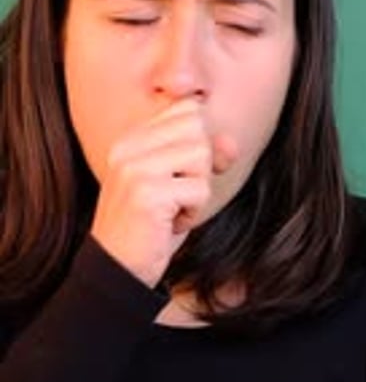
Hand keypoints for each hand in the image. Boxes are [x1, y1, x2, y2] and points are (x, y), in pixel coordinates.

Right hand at [90, 98, 237, 286]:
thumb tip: (231, 143)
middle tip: (176, 196)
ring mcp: (135, 169)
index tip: (180, 175)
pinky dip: (193, 212)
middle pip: (196, 127)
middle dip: (199, 167)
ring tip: (172, 209)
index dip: (198, 141)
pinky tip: (170, 225)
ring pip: (201, 154)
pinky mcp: (147, 194)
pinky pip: (199, 189)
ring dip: (197, 190)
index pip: (185, 110)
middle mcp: (128, 148)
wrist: (117, 270)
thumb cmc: (151, 228)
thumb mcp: (178, 186)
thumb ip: (202, 157)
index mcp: (130, 140)